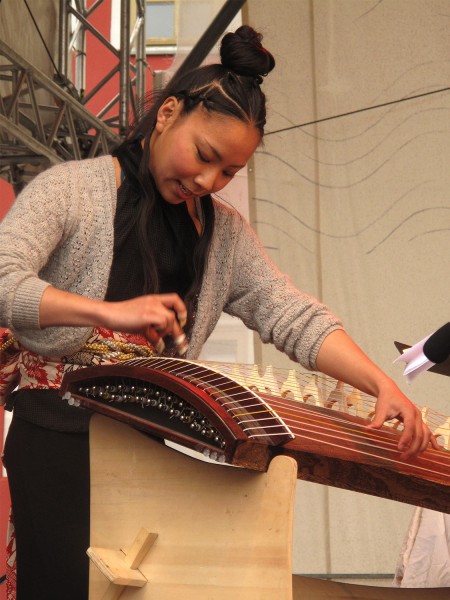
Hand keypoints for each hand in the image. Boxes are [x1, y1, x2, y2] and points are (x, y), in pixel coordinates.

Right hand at [39, 287, 188, 354]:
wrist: (108, 314)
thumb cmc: (122, 318)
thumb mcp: (141, 323)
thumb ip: (153, 330)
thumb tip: (160, 345)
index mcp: (153, 300)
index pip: (174, 299)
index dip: (181, 309)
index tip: (182, 321)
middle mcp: (154, 301)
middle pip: (173, 314)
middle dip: (178, 331)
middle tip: (181, 343)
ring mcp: (150, 307)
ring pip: (169, 319)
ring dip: (165, 332)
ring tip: (155, 337)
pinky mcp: (146, 315)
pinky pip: (162, 323)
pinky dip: (159, 333)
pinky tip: (153, 338)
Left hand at [366, 381, 439, 457]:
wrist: (389, 390)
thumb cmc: (385, 399)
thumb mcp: (380, 410)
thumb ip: (376, 421)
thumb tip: (367, 429)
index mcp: (409, 411)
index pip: (410, 428)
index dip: (405, 439)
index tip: (399, 448)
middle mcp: (417, 414)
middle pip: (419, 434)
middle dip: (413, 447)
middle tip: (404, 456)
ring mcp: (419, 417)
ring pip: (425, 434)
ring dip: (421, 446)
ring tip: (413, 456)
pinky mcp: (418, 420)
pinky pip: (427, 431)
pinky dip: (431, 440)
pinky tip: (435, 448)